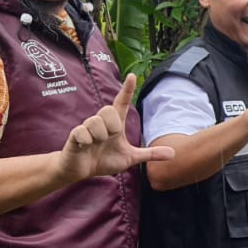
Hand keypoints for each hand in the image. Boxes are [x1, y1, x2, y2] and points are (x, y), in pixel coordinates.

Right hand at [58, 74, 174, 181]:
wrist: (80, 170)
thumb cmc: (104, 160)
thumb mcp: (130, 158)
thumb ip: (149, 154)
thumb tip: (173, 153)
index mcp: (115, 125)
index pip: (122, 103)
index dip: (127, 90)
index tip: (132, 76)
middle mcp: (101, 122)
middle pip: (108, 110)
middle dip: (112, 126)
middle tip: (109, 138)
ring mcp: (87, 127)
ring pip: (95, 121)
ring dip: (99, 136)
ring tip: (96, 145)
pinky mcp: (74, 135)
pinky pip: (82, 132)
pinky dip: (86, 141)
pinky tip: (85, 146)